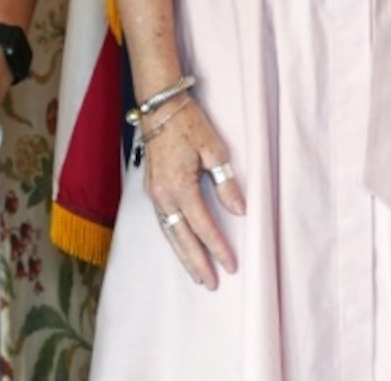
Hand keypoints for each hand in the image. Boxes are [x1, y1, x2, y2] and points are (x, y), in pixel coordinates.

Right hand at [142, 99, 243, 288]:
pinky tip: (181, 246)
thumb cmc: (188, 123)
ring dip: (183, 255)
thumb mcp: (214, 148)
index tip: (232, 265)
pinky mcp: (150, 188)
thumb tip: (239, 210)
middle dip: (197, 263)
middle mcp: (162, 195)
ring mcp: (153, 193)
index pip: (203, 226)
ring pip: (169, 233)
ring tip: (197, 275)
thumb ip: (226, 181)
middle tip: (212, 284)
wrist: (159, 106)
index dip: (218, 247)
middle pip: (181, 238)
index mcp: (179, 186)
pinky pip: (162, 221)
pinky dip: (173, 238)